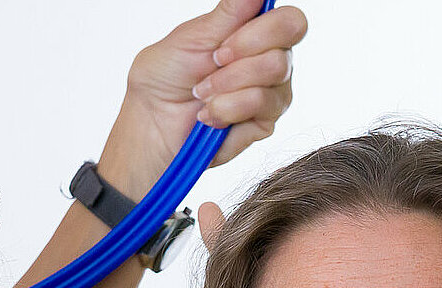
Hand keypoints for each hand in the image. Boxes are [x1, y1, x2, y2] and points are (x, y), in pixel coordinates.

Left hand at [107, 0, 307, 188]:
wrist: (152, 121)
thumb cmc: (167, 77)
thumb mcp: (193, 36)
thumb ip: (229, 12)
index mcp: (255, 33)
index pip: (288, 21)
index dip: (262, 30)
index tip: (223, 44)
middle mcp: (271, 60)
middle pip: (286, 47)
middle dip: (239, 58)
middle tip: (211, 66)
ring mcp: (272, 92)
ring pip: (274, 74)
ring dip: (227, 84)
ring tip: (202, 93)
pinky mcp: (265, 122)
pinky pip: (259, 105)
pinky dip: (225, 108)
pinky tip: (208, 115)